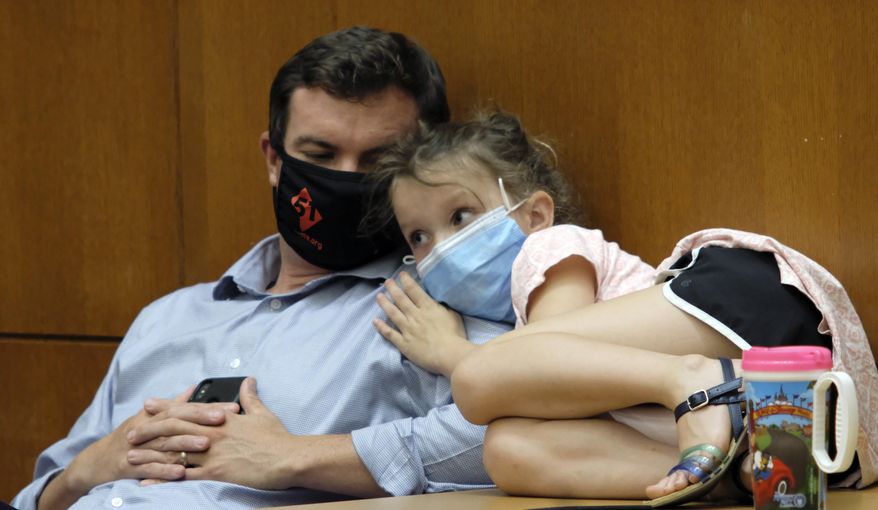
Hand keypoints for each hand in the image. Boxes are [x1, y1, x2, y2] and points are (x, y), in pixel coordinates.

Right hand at [61, 388, 228, 494]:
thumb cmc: (129, 438)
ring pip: (164, 444)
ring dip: (184, 443)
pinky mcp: (128, 468)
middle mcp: (145, 429)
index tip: (231, 407)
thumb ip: (173, 404)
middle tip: (223, 419)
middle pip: (175, 421)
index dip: (206, 407)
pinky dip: (164, 471)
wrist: (95, 462)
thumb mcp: (148, 419)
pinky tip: (181, 473)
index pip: (183, 408)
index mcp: (153, 416)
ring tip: (206, 443)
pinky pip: (148, 469)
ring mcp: (136, 448)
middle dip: (199, 419)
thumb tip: (194, 388)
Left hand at [129, 378, 298, 489]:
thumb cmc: (278, 437)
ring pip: (173, 451)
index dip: (166, 406)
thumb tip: (249, 380)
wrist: (288, 458)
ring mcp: (212, 453)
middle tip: (130, 432)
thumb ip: (251, 397)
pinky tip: (148, 482)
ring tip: (131, 457)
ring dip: (150, 454)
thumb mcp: (263, 413)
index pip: (187, 409)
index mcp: (222, 418)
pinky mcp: (215, 473)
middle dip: (149, 429)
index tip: (149, 404)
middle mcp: (212, 433)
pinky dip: (163, 478)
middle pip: (173, 428)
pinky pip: (183, 476)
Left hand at [373, 271, 472, 376]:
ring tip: (379, 296)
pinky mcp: (404, 343)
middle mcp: (415, 315)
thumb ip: (442, 307)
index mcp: (428, 307)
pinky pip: (390, 333)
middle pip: (401, 299)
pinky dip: (381, 327)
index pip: (414, 290)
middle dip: (392, 288)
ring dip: (384, 303)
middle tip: (387, 282)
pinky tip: (375, 321)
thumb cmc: (455, 335)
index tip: (401, 275)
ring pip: (393, 313)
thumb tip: (437, 302)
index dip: (406, 281)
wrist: (450, 354)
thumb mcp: (453, 315)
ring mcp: (408, 329)